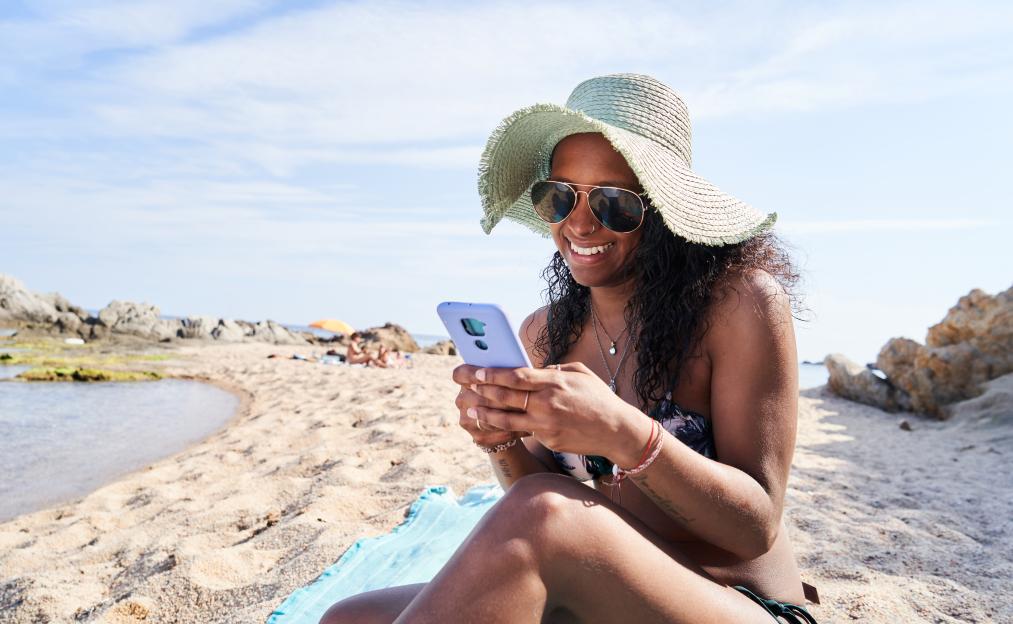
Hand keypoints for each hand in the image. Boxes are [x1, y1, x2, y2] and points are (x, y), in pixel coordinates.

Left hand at [452, 362, 641, 457]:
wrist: (616, 430)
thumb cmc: (598, 398)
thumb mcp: (579, 374)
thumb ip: (553, 371)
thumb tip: (532, 369)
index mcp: (555, 382)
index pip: (516, 376)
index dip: (493, 374)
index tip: (477, 371)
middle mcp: (547, 403)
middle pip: (506, 396)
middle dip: (482, 389)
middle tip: (465, 385)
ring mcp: (546, 425)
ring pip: (507, 418)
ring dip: (485, 413)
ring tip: (470, 409)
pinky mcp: (548, 440)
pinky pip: (522, 432)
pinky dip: (505, 427)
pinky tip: (492, 423)